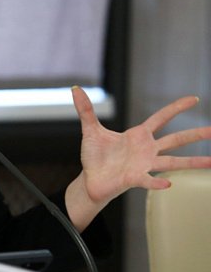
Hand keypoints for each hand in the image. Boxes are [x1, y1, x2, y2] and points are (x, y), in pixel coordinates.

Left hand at [72, 86, 210, 205]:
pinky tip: (168, 183)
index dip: (176, 108)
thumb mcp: (90, 130)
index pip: (161, 118)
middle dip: (197, 134)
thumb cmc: (95, 157)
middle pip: (176, 139)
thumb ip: (86, 110)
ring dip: (192, 162)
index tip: (194, 98)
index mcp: (138, 135)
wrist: (90, 180)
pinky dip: (157, 181)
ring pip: (173, 162)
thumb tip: (75, 88)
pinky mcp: (134, 178)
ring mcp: (144, 164)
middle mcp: (147, 149)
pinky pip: (148, 180)